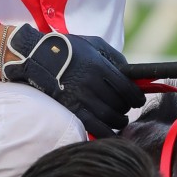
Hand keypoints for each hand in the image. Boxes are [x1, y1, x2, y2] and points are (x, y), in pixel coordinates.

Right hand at [1, 25, 145, 137]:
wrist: (38, 56)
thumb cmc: (69, 48)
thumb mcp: (94, 44)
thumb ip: (114, 56)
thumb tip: (130, 72)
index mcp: (99, 66)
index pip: (126, 88)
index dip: (136, 97)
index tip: (138, 100)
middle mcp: (91, 83)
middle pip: (119, 104)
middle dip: (126, 108)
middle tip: (126, 108)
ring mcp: (80, 97)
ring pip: (109, 117)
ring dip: (119, 121)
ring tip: (119, 120)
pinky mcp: (70, 109)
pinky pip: (94, 127)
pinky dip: (105, 133)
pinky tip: (109, 132)